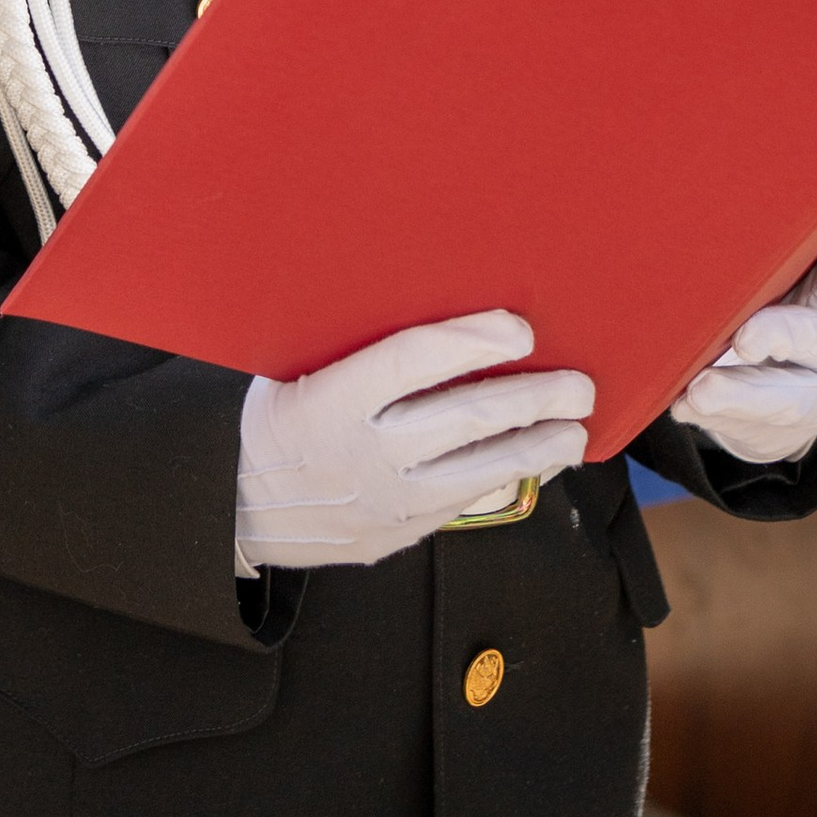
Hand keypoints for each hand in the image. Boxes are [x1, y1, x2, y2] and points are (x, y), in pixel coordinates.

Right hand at [234, 310, 593, 572]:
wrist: (239, 512)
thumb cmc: (276, 423)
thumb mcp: (290, 371)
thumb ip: (349, 344)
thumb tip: (411, 286)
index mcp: (331, 399)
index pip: (412, 361)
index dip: (471, 340)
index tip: (518, 326)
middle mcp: (365, 450)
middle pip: (465, 417)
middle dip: (532, 396)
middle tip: (578, 382)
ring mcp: (387, 497)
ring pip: (479, 468)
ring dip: (537, 444)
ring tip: (576, 425)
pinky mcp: (401, 530)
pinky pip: (469, 501)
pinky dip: (513, 477)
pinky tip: (542, 460)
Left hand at [671, 202, 816, 463]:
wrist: (791, 410)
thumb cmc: (798, 320)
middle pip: (810, 339)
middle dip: (777, 335)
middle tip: (744, 337)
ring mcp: (804, 399)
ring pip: (774, 398)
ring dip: (734, 393)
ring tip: (697, 391)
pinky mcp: (768, 430)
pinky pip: (736, 425)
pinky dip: (707, 415)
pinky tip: (681, 406)